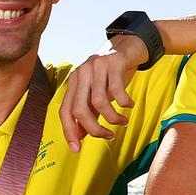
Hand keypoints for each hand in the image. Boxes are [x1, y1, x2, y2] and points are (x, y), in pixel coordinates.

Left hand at [59, 35, 147, 150]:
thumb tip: (80, 136)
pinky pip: (116, 89)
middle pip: (79, 109)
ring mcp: (96, 66)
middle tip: (108, 136)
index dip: (69, 131)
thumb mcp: (99, 92)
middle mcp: (81, 73)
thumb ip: (89, 111)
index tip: (77, 149)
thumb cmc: (114, 72)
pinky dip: (124, 102)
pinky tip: (130, 105)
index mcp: (74, 82)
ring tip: (123, 122)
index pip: (64, 111)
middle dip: (94, 129)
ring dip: (112, 118)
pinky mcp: (113, 62)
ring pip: (99, 101)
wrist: (131, 45)